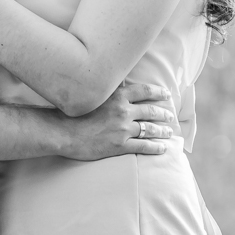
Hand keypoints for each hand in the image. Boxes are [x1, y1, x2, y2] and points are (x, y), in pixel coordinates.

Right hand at [61, 82, 175, 160]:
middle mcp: (123, 111)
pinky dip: (155, 147)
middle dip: (163, 113)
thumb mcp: (94, 95)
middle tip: (170, 115)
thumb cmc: (75, 113)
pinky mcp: (119, 145)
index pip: (145, 91)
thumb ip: (109, 92)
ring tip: (169, 131)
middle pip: (150, 111)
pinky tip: (162, 148)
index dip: (158, 93)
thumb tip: (121, 85)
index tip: (166, 94)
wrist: (64, 132)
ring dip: (162, 130)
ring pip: (150, 129)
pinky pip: (143, 146)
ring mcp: (122, 129)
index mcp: (118, 96)